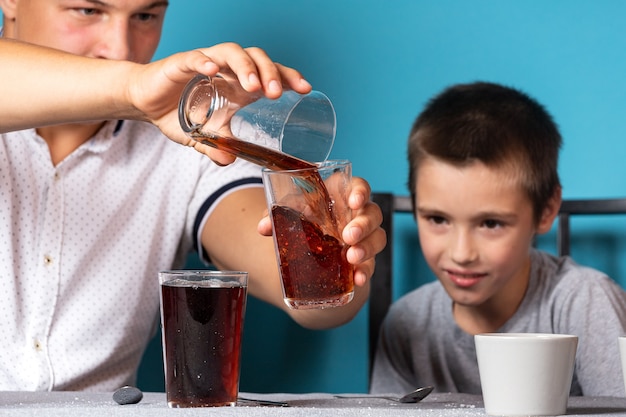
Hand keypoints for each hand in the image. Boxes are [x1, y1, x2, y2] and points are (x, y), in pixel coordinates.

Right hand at [127, 42, 311, 164]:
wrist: (145, 102)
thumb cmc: (179, 113)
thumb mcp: (202, 136)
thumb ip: (217, 148)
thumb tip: (230, 162)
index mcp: (238, 83)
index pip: (270, 72)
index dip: (289, 76)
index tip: (306, 89)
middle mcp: (227, 69)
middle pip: (257, 58)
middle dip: (270, 73)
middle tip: (277, 94)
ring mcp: (206, 62)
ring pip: (232, 52)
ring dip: (246, 67)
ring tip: (254, 87)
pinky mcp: (181, 62)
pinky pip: (195, 57)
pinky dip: (204, 61)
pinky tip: (211, 71)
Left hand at [257, 176, 386, 285]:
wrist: (308, 247)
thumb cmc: (303, 218)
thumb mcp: (289, 212)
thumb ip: (276, 215)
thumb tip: (264, 227)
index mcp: (341, 195)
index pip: (358, 186)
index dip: (360, 191)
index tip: (354, 201)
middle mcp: (356, 214)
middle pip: (372, 213)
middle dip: (363, 224)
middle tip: (348, 236)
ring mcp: (363, 237)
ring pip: (377, 237)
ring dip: (367, 248)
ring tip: (352, 258)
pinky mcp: (363, 258)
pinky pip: (371, 264)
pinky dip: (365, 271)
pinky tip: (357, 279)